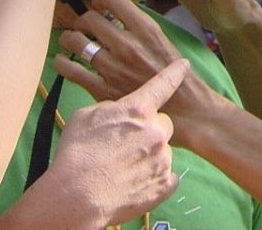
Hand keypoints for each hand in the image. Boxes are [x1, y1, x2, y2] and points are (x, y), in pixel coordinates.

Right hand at [47, 59, 188, 226]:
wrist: (78, 195)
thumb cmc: (77, 153)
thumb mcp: (86, 116)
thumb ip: (111, 108)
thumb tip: (119, 110)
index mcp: (138, 109)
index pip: (163, 84)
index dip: (174, 73)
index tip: (183, 65)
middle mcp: (156, 131)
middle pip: (163, 122)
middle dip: (150, 129)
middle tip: (128, 142)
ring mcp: (163, 159)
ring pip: (162, 150)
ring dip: (149, 154)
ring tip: (123, 166)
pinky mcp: (164, 185)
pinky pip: (167, 176)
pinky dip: (154, 178)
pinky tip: (135, 182)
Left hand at [55, 0, 227, 139]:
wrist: (189, 112)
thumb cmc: (181, 78)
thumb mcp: (166, 43)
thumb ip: (141, 29)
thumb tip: (119, 16)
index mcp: (147, 30)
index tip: (100, 6)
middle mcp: (128, 45)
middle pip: (90, 18)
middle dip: (83, 19)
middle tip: (85, 26)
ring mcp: (114, 67)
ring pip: (77, 41)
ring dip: (70, 38)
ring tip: (72, 40)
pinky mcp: (103, 89)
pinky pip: (72, 71)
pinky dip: (62, 63)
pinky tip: (62, 61)